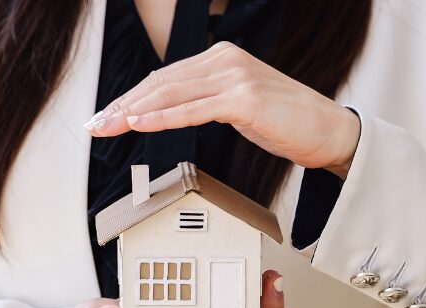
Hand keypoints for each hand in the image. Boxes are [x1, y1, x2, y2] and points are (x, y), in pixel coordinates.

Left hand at [83, 41, 359, 178]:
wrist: (329, 131)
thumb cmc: (287, 122)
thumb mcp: (238, 105)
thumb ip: (206, 101)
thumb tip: (166, 112)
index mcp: (222, 58)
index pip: (165, 77)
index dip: (131, 96)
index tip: (106, 114)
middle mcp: (226, 61)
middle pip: (161, 83)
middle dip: (123, 105)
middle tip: (96, 123)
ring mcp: (235, 77)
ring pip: (172, 94)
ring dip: (134, 112)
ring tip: (109, 126)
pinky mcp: (244, 99)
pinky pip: (194, 110)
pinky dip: (163, 117)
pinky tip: (141, 124)